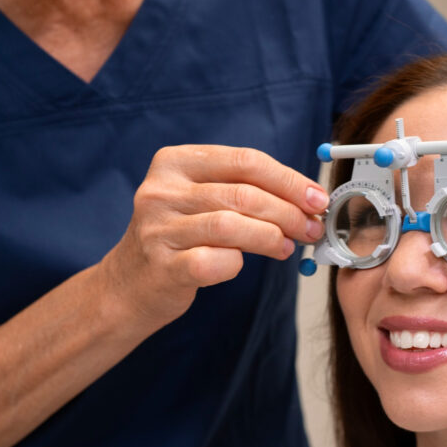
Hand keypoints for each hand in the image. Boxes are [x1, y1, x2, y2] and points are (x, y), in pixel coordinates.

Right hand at [100, 145, 327, 325]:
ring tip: (286, 247)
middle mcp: (161, 190)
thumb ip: (243, 190)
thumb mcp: (201, 199)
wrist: (129, 284)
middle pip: (243, 194)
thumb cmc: (178, 238)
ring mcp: (158, 229)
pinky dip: (236, 264)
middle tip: (311, 227)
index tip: (317, 199)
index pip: (245, 161)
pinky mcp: (162, 266)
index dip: (289, 181)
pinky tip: (239, 265)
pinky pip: (215, 262)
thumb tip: (306, 199)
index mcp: (174, 162)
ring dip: (271, 237)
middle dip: (288, 212)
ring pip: (232, 225)